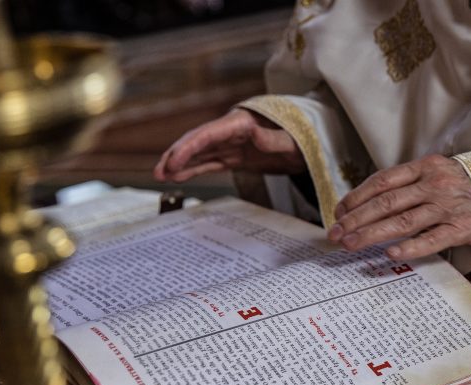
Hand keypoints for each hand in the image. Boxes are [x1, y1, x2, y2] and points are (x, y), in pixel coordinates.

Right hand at [154, 109, 306, 182]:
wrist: (310, 144)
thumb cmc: (303, 139)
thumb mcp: (293, 141)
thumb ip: (273, 139)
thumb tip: (254, 133)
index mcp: (243, 123)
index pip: (210, 134)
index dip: (190, 147)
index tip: (174, 160)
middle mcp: (232, 130)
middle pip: (199, 140)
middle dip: (177, 155)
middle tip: (160, 171)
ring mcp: (232, 143)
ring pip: (200, 152)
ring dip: (180, 163)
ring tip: (160, 176)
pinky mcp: (234, 156)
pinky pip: (209, 162)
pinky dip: (193, 168)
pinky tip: (176, 176)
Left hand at [329, 155, 470, 259]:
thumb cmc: (469, 186)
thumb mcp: (440, 173)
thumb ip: (410, 183)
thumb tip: (371, 203)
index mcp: (426, 167)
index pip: (382, 181)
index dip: (357, 197)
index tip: (339, 212)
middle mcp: (434, 185)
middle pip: (386, 203)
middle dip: (356, 219)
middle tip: (335, 234)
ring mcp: (448, 207)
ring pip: (402, 222)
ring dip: (372, 234)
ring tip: (350, 245)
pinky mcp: (463, 228)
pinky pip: (432, 240)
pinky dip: (410, 247)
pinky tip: (390, 254)